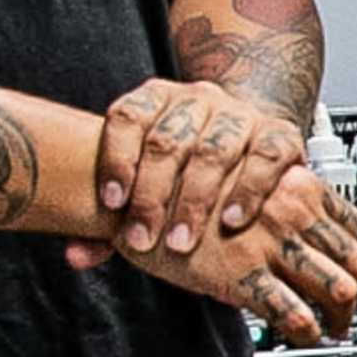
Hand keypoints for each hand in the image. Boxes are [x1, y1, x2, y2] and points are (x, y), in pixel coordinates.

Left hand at [74, 73, 316, 272]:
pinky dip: (248, 192)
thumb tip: (76, 257)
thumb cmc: (188, 167)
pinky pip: (265, 159)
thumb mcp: (148, 181)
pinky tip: (232, 221)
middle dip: (153, 195)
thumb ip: (113, 217)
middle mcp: (198, 98)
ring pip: (214, 151)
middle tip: (144, 238)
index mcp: (157, 99)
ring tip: (181, 241)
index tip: (112, 203)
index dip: (117, 159)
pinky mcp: (280, 135)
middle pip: (169, 141)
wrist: (251, 136)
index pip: (129, 117)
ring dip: (195, 201)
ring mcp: (241, 115)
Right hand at [131, 151, 356, 349]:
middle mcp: (292, 212)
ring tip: (332, 329)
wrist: (136, 186)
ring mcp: (270, 244)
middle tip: (350, 313)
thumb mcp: (241, 175)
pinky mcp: (242, 275)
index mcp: (297, 184)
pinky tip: (302, 334)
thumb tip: (298, 227)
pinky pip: (293, 311)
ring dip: (341, 317)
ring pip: (337, 288)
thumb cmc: (179, 180)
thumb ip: (274, 199)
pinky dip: (306, 330)